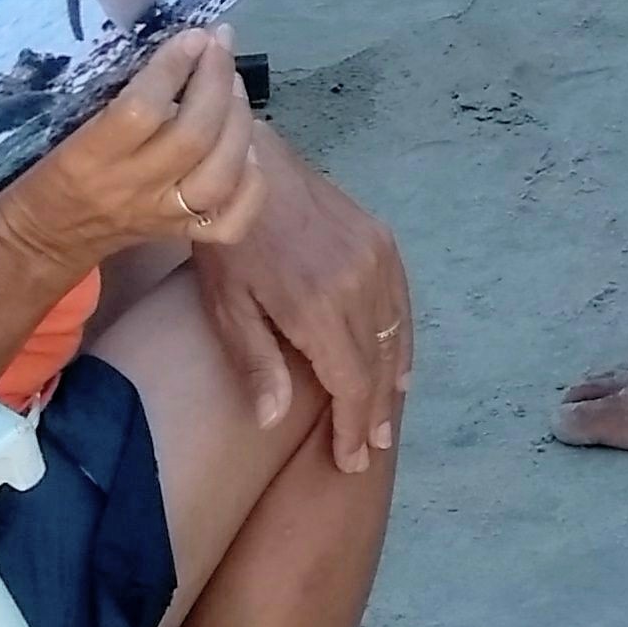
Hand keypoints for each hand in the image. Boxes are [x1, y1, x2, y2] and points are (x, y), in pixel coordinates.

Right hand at [0, 29, 264, 281]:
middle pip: (193, 138)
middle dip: (217, 81)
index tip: (191, 35)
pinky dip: (253, 180)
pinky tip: (247, 146)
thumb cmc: (43, 166)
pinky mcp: (179, 235)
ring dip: (239, 121)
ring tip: (234, 84)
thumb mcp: (57, 125)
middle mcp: (130, 189)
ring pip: (221, 175)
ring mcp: (160, 216)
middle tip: (220, 44)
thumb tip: (169, 43)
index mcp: (87, 158)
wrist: (38, 241)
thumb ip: (106, 92)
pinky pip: (233, 219)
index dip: (173, 68)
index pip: (141, 111)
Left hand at [188, 130, 412, 471]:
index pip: (351, 383)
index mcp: (319, 308)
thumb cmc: (228, 242)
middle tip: (372, 449)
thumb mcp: (227, 305)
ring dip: (394, 379)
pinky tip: (396, 361)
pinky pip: (400, 301)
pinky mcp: (382, 240)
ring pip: (395, 334)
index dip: (354, 426)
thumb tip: (274, 421)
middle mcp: (360, 284)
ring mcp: (377, 259)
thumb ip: (255, 362)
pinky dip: (400, 337)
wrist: (251, 167)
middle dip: (376, 412)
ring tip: (388, 415)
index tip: (352, 459)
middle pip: (378, 365)